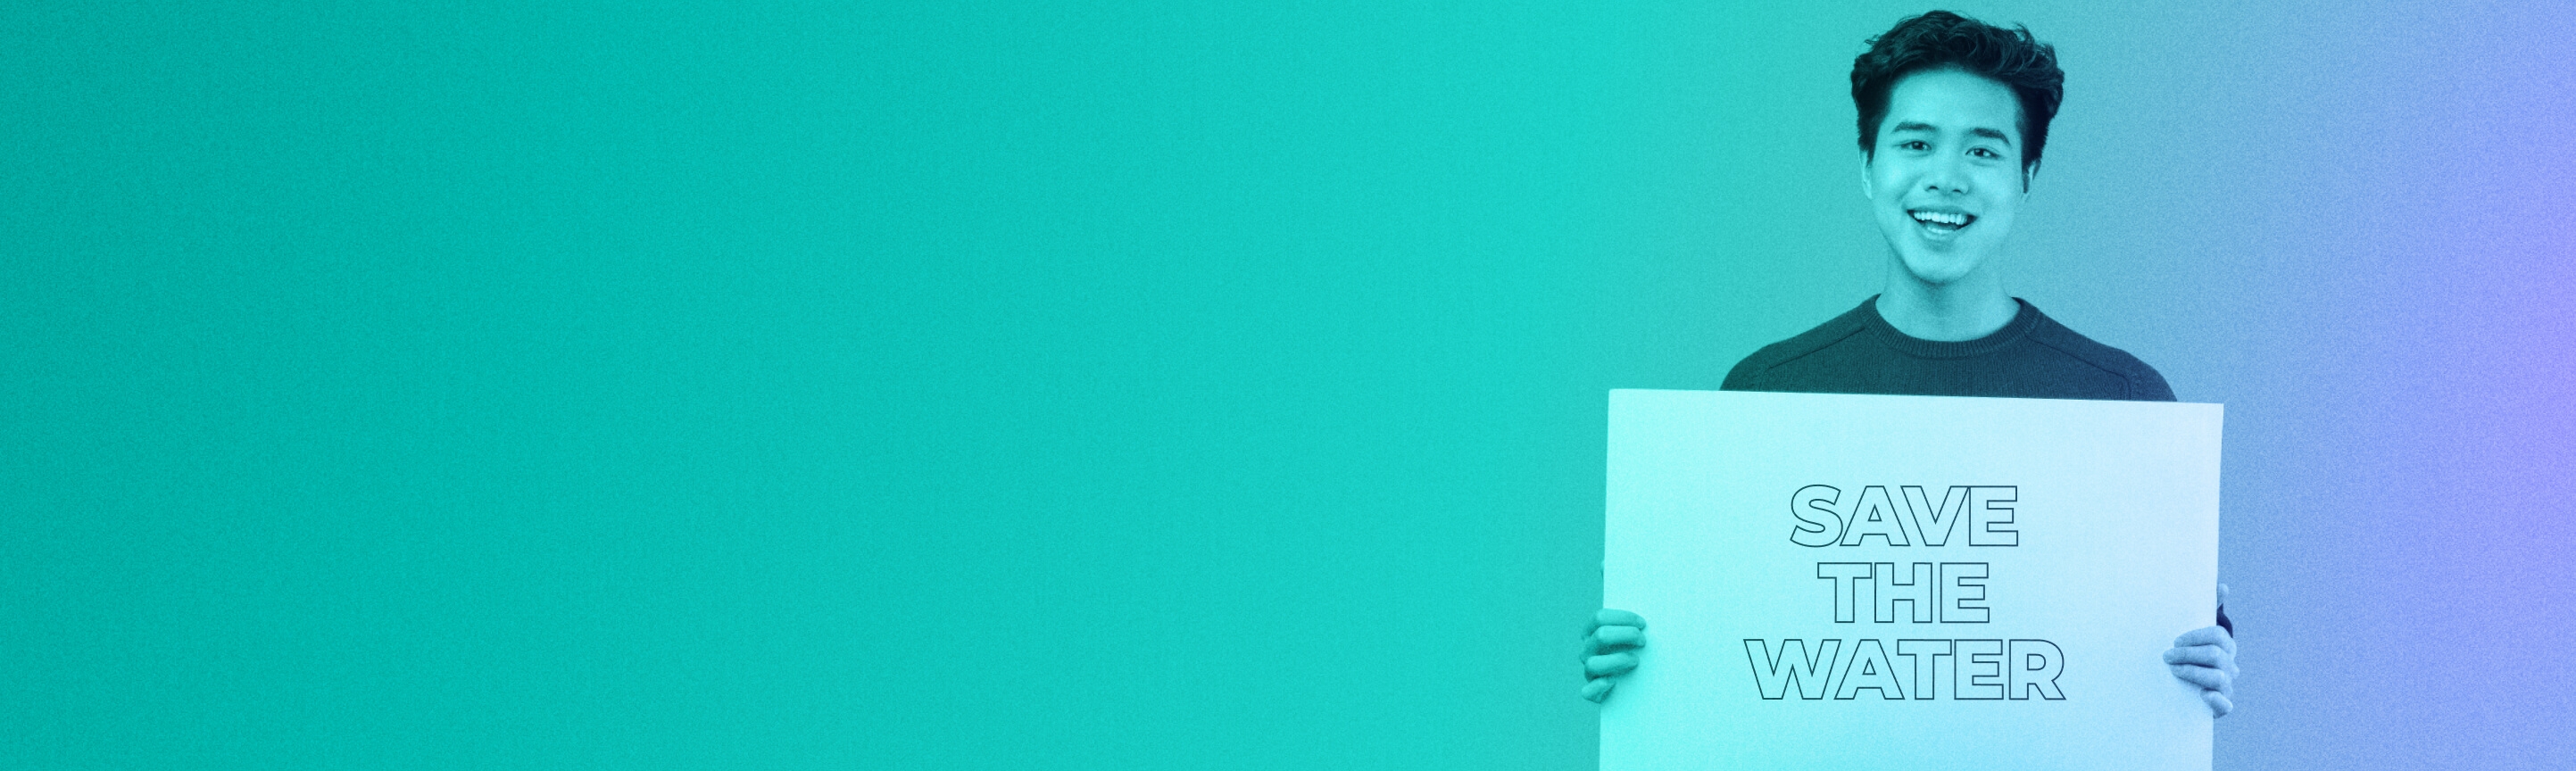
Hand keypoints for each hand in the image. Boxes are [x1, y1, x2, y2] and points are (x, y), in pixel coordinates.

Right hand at [1581, 608, 1646, 702]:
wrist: (1634, 686)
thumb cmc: (1636, 654)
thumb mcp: (1631, 637)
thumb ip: (1633, 626)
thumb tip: (1648, 620)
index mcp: (1591, 633)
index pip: (1600, 618)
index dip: (1623, 618)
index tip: (1643, 624)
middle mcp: (1587, 651)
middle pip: (1601, 636)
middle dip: (1626, 635)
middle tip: (1643, 641)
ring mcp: (1588, 672)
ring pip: (1593, 664)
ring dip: (1618, 660)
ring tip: (1636, 661)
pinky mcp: (1592, 693)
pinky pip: (1588, 691)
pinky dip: (1599, 686)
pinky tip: (1613, 681)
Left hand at [2163, 584, 2236, 716]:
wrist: (2187, 685)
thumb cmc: (2191, 653)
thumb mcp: (2195, 631)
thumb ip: (2208, 609)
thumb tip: (2223, 586)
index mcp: (2225, 645)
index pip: (2217, 635)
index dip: (2195, 637)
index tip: (2175, 640)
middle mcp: (2229, 665)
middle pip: (2214, 655)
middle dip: (2188, 654)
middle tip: (2166, 656)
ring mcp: (2227, 685)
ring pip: (2217, 677)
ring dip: (2193, 673)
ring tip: (2174, 671)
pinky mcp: (2222, 705)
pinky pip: (2226, 705)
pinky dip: (2215, 701)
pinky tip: (2202, 694)